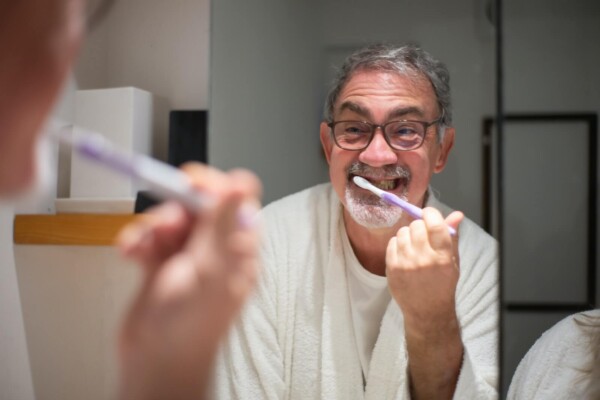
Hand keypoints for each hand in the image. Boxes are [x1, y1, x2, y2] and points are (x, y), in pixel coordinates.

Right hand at [116, 164, 260, 399]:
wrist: (155, 362)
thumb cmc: (189, 327)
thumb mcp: (209, 269)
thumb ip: (222, 223)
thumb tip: (241, 184)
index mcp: (239, 248)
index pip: (236, 201)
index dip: (214, 187)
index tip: (191, 184)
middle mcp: (217, 249)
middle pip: (199, 206)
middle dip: (176, 209)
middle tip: (165, 223)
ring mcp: (189, 257)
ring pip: (172, 220)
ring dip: (153, 227)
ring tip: (145, 245)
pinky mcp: (163, 264)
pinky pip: (152, 238)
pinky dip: (139, 241)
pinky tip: (131, 253)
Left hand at [386, 207, 463, 331]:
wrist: (427, 311)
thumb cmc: (443, 285)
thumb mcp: (453, 262)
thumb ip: (453, 236)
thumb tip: (456, 214)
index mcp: (443, 257)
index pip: (435, 224)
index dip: (431, 213)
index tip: (429, 213)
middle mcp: (424, 259)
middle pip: (416, 225)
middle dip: (420, 225)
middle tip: (423, 234)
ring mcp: (406, 264)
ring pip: (402, 232)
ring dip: (408, 234)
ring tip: (414, 245)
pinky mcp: (392, 268)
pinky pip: (391, 243)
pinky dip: (397, 244)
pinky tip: (405, 253)